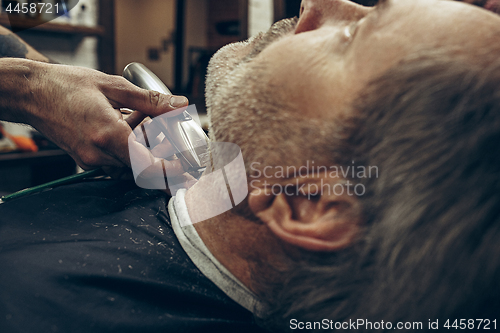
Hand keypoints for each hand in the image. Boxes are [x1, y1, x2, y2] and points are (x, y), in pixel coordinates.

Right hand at [24, 61, 188, 175]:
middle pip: (142, 168)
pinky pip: (116, 161)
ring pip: (131, 165)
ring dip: (145, 150)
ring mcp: (90, 160)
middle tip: (172, 137)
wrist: (31, 93)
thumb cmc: (67, 86)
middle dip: (162, 155)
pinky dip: (129, 148)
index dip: (170, 172)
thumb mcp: (114, 86)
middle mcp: (99, 154)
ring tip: (147, 123)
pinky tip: (129, 124)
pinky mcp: (86, 159)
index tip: (186, 170)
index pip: (147, 166)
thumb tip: (180, 105)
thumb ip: (150, 100)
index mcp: (108, 135)